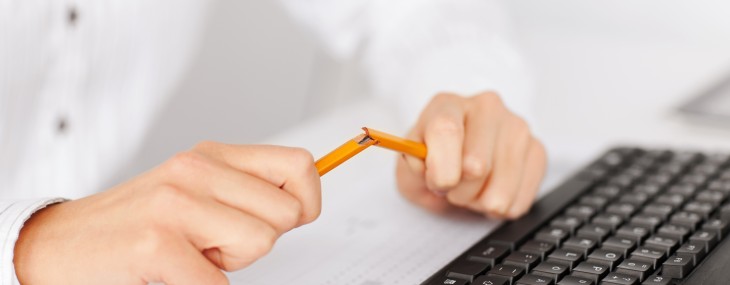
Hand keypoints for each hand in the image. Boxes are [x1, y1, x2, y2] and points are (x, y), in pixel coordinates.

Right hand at [14, 143, 320, 284]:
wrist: (63, 244)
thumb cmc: (139, 224)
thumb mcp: (197, 192)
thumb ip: (245, 191)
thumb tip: (304, 204)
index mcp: (211, 155)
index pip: (299, 166)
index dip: (305, 202)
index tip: (284, 220)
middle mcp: (195, 169)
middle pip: (286, 213)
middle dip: (259, 240)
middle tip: (214, 243)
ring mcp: (175, 204)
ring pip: (261, 242)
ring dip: (231, 263)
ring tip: (190, 254)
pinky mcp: (157, 243)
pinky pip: (219, 282)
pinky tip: (174, 272)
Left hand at [396, 92, 546, 218]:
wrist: (455, 163)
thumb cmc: (432, 161)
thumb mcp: (410, 163)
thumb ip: (412, 163)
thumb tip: (425, 166)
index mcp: (448, 105)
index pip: (446, 130)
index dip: (440, 168)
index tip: (437, 184)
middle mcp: (487, 108)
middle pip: (476, 166)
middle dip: (458, 191)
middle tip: (452, 187)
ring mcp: (517, 127)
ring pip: (500, 191)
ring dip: (479, 203)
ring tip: (472, 189)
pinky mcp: (538, 151)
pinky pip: (519, 201)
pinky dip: (501, 208)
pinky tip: (491, 190)